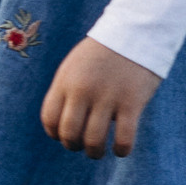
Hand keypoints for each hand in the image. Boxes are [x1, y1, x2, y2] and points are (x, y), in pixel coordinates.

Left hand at [41, 37, 160, 157]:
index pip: (49, 119)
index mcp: (66, 81)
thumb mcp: (75, 66)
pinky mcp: (132, 102)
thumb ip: (66, 92)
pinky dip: (121, 151)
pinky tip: (121, 150)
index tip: (66, 135)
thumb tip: (62, 126)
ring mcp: (108, 97)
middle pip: (69, 134)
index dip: (55, 134)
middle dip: (73, 146)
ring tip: (98, 152)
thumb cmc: (103, 54)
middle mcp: (83, 90)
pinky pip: (123, 138)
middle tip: (83, 145)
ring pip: (93, 141)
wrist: (135, 31)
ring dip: (94, 153)